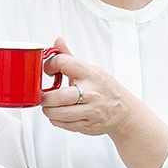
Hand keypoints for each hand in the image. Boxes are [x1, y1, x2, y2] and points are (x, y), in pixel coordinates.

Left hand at [39, 36, 167, 167]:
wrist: (124, 111)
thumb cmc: (105, 89)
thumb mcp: (91, 70)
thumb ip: (70, 58)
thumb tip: (57, 41)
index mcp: (90, 74)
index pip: (63, 63)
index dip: (49, 65)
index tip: (47, 70)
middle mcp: (91, 93)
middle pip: (58, 96)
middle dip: (45, 97)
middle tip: (44, 95)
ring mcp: (90, 111)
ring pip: (58, 113)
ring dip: (48, 110)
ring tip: (50, 105)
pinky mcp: (87, 126)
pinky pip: (63, 125)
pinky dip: (56, 120)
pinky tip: (59, 113)